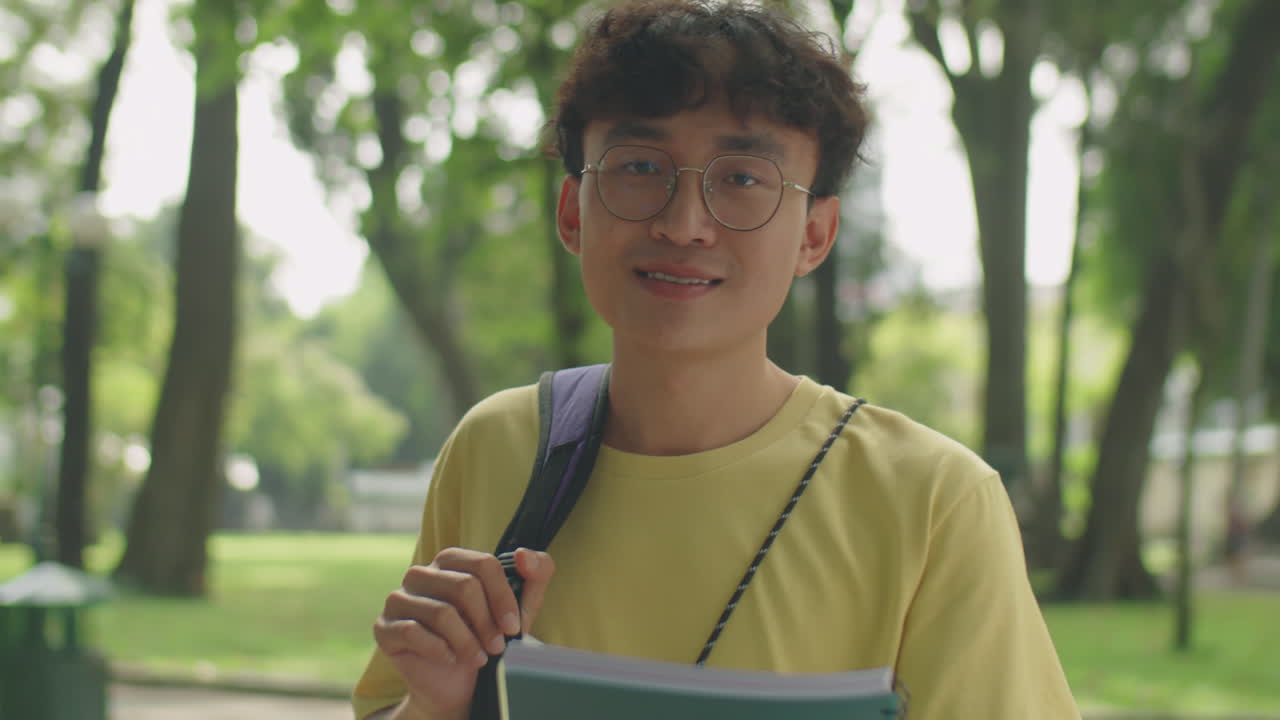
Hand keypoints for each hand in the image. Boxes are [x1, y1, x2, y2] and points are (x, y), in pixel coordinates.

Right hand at [373, 547, 555, 717]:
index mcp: (451, 562)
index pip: (483, 564)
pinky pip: (413, 632)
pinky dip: (439, 650)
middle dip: (487, 622)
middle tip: (497, 646)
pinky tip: (450, 659)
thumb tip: (525, 554)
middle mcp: (421, 573)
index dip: (503, 596)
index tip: (514, 627)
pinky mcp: (384, 627)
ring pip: (441, 612)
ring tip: (478, 659)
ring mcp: (399, 599)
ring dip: (467, 641)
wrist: (457, 685)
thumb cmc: (486, 640)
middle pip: (464, 586)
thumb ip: (535, 576)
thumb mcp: (520, 610)